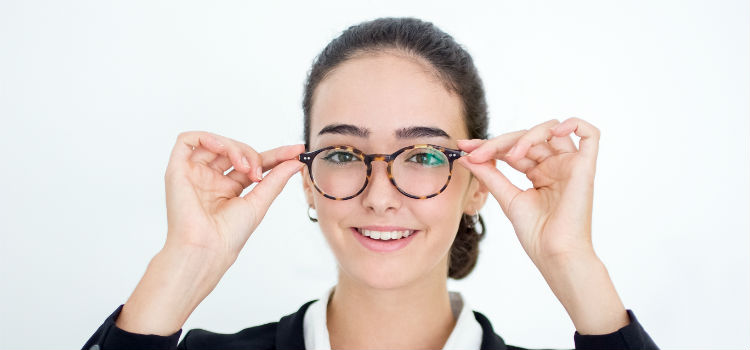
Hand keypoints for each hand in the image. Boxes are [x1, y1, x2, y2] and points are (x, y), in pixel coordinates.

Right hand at [164, 131, 304, 267]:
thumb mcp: (259, 202)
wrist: (207, 247)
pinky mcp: (177, 170)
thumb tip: (295, 162)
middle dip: (252, 155)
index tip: (296, 150)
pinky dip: (207, 138)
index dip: (275, 155)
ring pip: (215, 143)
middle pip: (235, 151)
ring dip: (234, 148)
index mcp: (229, 189)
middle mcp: (211, 180)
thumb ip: (276, 179)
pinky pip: (187, 141)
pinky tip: (222, 148)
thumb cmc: (229, 235)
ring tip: (245, 166)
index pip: (253, 163)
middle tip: (259, 172)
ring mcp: (194, 174)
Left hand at [456, 118, 599, 266]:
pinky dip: (573, 124)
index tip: (465, 148)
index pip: (513, 149)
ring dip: (527, 136)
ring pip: (551, 130)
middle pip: (528, 137)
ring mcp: (570, 165)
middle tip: (477, 153)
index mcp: (539, 174)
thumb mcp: (506, 198)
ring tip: (511, 154)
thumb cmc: (536, 234)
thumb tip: (466, 156)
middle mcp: (555, 166)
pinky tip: (552, 132)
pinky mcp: (585, 168)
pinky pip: (589, 135)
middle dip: (500, 142)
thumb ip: (489, 174)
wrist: (554, 254)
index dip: (489, 145)